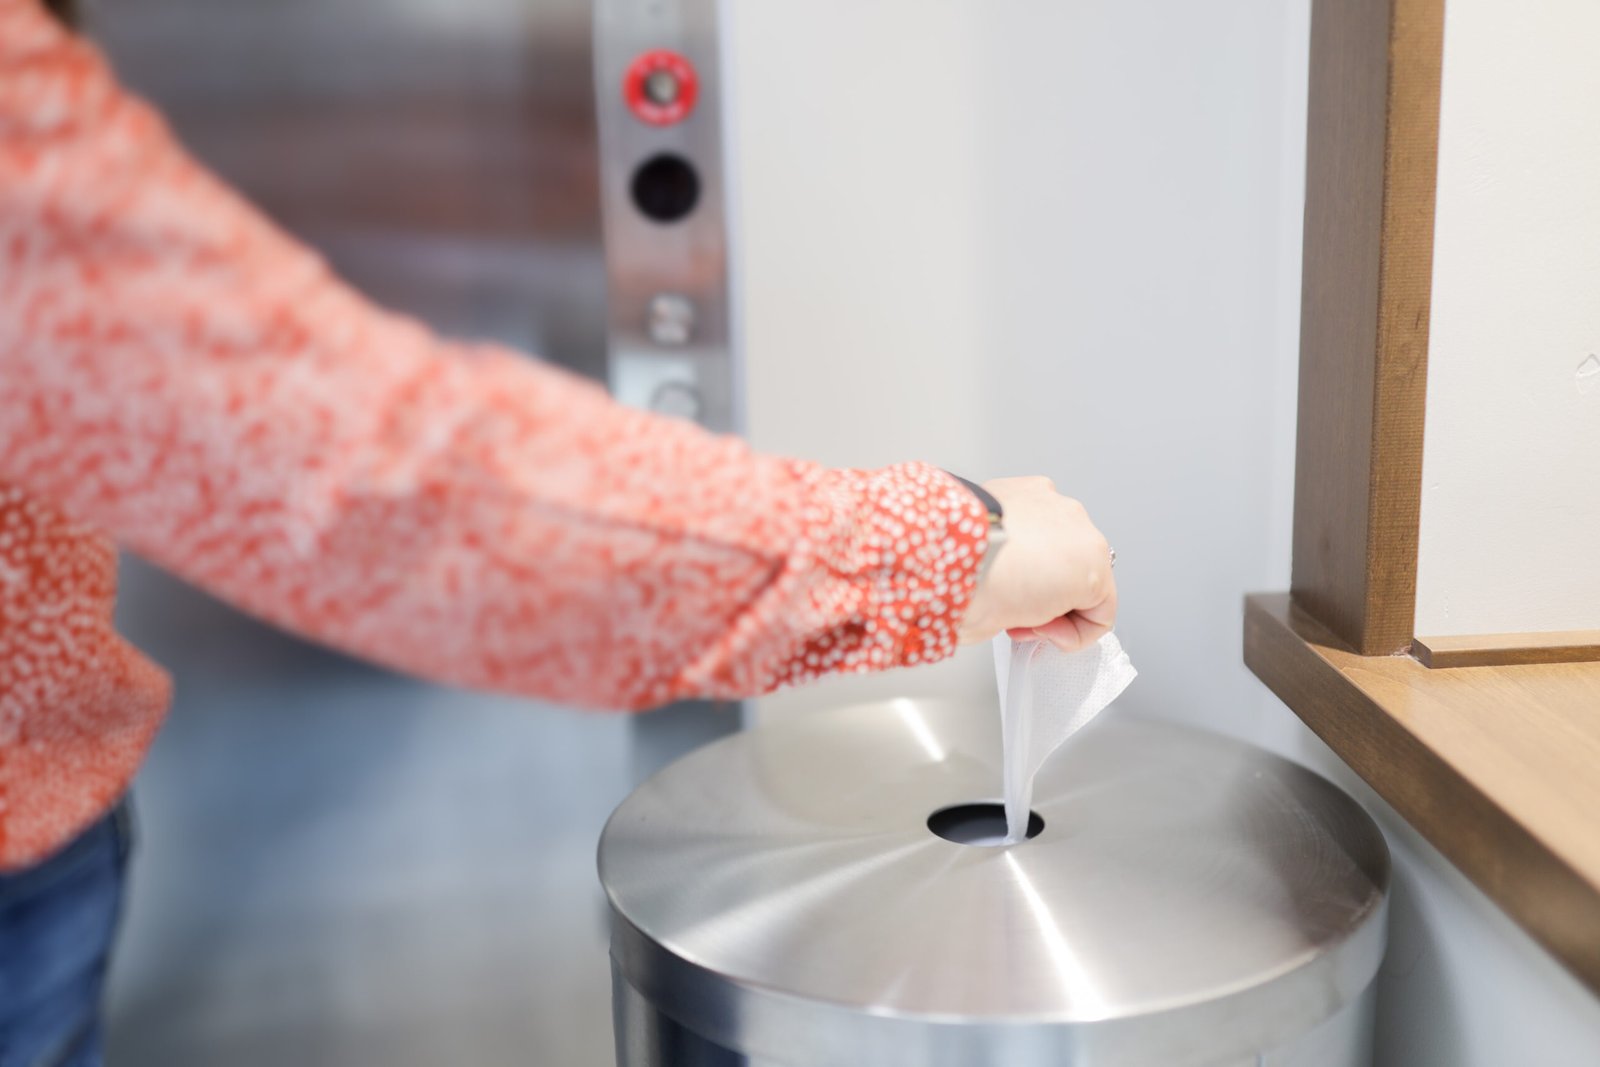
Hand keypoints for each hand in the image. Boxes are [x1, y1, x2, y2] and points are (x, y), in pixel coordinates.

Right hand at [956, 476, 1115, 652]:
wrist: (952, 559)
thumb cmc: (948, 556)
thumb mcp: (971, 550)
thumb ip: (997, 557)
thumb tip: (1004, 587)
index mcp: (1021, 497)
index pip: (1039, 540)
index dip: (1021, 576)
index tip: (1002, 594)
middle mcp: (1055, 507)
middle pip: (1064, 561)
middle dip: (1042, 594)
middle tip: (1014, 611)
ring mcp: (1081, 534)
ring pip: (1084, 585)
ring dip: (1057, 612)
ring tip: (1023, 620)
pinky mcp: (1096, 570)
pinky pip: (1099, 613)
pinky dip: (1076, 632)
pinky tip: (1043, 630)